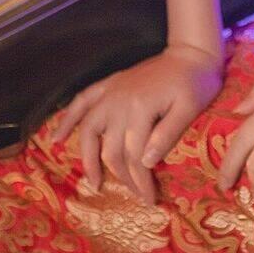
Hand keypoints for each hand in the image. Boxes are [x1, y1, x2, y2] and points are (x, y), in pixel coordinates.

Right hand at [50, 41, 229, 203]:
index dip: (141, 182)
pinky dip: (67, 119)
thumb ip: (168, 134)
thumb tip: (146, 163)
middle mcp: (119, 101)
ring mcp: (111, 92)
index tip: (150, 200)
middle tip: (136, 195)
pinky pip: (81, 101)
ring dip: (88, 158)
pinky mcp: (108, 84)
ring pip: (89, 131)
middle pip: (112, 150)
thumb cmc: (195, 82)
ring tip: (94, 182)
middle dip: (123, 178)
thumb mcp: (190, 108)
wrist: (191, 52)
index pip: (134, 156)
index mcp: (141, 107)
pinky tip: (58, 137)